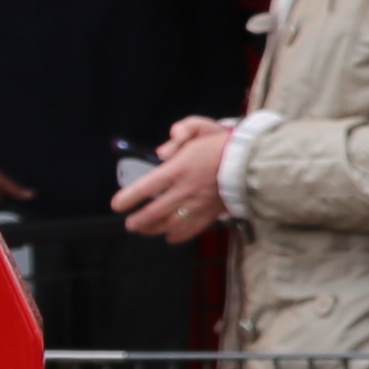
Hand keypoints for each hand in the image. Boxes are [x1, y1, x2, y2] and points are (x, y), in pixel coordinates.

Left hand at [110, 118, 231, 243]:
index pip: (145, 187)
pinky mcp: (211, 213)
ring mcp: (198, 205)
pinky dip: (177, 236)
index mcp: (178, 169)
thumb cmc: (221, 146)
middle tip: (130, 224)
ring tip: (145, 230)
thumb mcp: (197, 132)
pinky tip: (170, 236)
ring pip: (170, 225)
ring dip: (154, 230)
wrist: (251, 161)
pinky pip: (190, 229)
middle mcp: (184, 190)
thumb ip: (178, 138)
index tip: (117, 205)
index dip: (127, 199)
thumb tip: (161, 153)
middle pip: (154, 212)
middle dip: (138, 221)